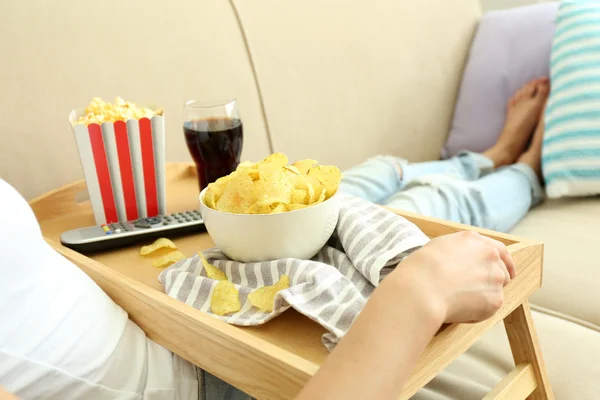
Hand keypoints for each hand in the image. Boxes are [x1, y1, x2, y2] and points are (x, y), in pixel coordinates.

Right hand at [395, 231, 515, 323]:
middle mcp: (490, 255)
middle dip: (491, 281)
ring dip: (484, 296)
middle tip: (472, 291)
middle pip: (502, 270)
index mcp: (474, 240)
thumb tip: (464, 261)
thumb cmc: (421, 269)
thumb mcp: (439, 247)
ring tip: (459, 299)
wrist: (421, 289)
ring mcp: (495, 277)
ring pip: (496, 290)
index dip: (504, 261)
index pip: (499, 249)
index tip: (506, 270)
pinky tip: (457, 308)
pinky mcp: (495, 299)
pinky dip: (477, 311)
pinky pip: (489, 307)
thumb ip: (460, 250)